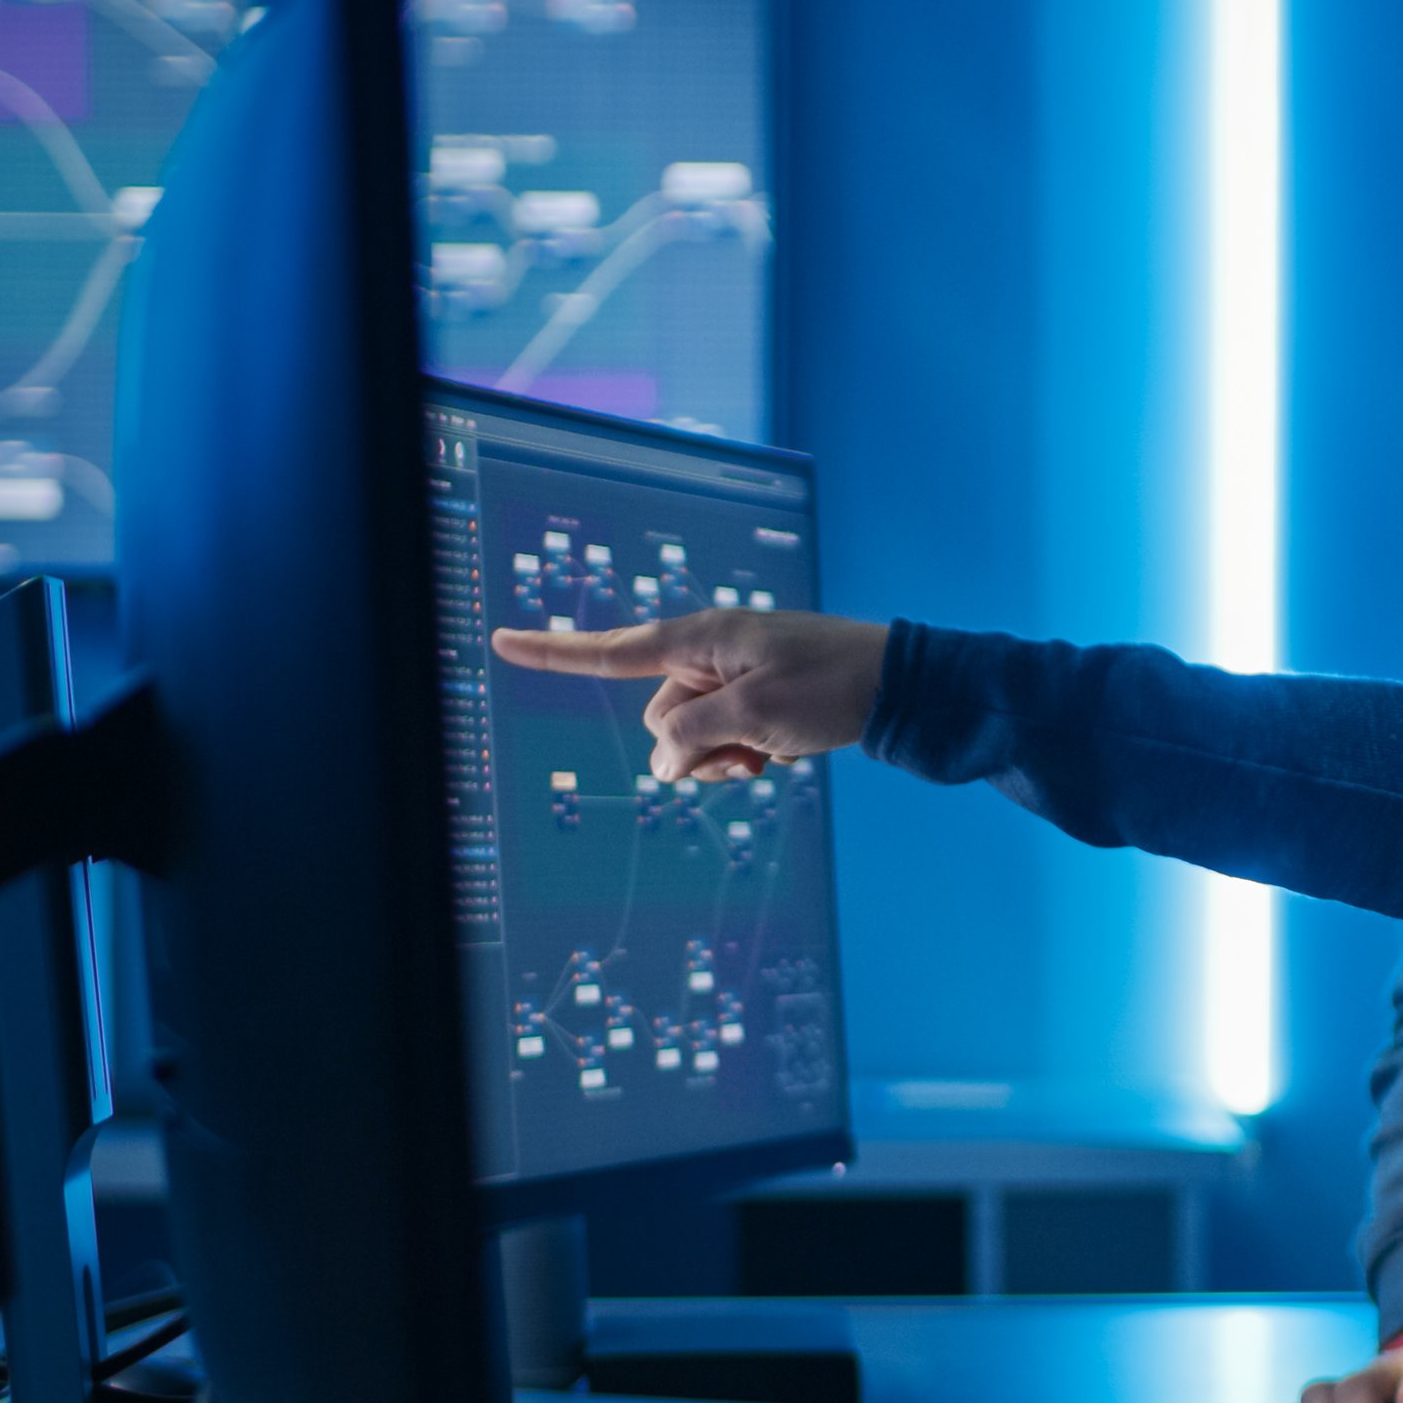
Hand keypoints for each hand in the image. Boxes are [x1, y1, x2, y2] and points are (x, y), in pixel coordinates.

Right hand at [489, 610, 890, 781]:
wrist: (902, 687)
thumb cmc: (832, 686)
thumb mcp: (754, 715)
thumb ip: (693, 736)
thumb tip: (662, 763)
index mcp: (701, 640)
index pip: (612, 652)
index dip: (554, 654)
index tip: (500, 642)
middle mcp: (711, 654)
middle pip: (660, 717)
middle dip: (691, 748)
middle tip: (749, 753)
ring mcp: (736, 678)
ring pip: (694, 737)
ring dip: (725, 758)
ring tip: (774, 752)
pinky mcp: (760, 700)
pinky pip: (729, 739)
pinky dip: (752, 752)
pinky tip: (791, 748)